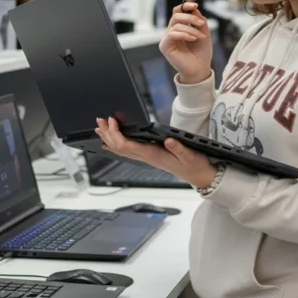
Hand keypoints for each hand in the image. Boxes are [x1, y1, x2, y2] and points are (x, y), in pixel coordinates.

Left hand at [95, 117, 217, 188]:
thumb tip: (168, 140)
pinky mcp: (150, 156)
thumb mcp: (190, 155)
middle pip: (119, 147)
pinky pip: (128, 152)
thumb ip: (179, 148)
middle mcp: (147, 157)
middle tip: (99, 121)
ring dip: (109, 138)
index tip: (112, 121)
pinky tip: (111, 143)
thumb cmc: (194, 165)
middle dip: (107, 134)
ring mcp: (147, 158)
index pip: (127, 145)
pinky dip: (117, 145)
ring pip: (122, 150)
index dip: (116, 134)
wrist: (199, 176)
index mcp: (153, 154)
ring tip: (99, 129)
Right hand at [160, 2, 212, 84]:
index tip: (196, 5)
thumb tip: (194, 9)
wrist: (200, 69)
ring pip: (176, 25)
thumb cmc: (202, 53)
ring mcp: (168, 39)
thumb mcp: (204, 33)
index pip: (178, 11)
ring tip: (201, 37)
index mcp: (180, 27)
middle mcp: (172, 31)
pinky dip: (184, 34)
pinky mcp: (165, 46)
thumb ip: (199, 21)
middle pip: (176, 15)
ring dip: (191, 29)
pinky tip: (193, 39)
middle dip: (190, 17)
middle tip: (201, 24)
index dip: (185, 5)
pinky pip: (172, 34)